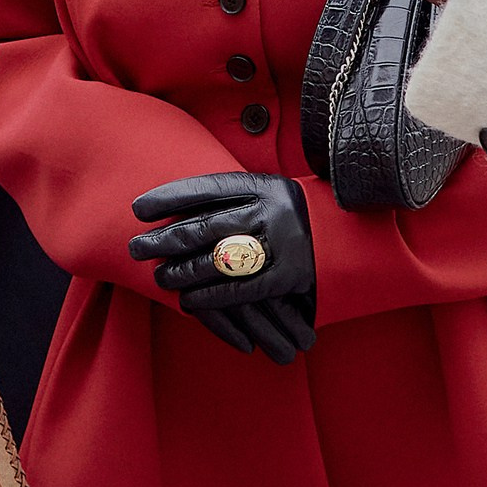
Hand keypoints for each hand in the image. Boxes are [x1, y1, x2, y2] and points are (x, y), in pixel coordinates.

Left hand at [128, 173, 315, 364]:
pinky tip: (188, 301)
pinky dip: (210, 296)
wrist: (350, 239)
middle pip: (206, 225)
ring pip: (218, 259)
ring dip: (182, 272)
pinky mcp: (290, 276)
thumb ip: (232, 199)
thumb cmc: (294, 217)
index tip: (138, 209)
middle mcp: (272, 210)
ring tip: (159, 277)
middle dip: (165, 238)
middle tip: (136, 248)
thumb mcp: (269, 195)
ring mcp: (283, 243)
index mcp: (264, 185)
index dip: (169, 198)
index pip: (206, 188)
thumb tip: (175, 210)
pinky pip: (240, 289)